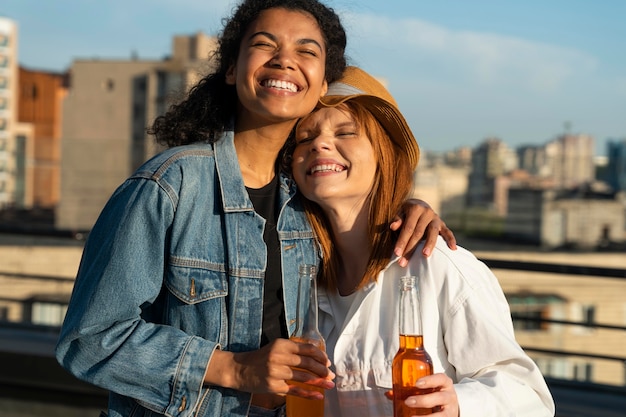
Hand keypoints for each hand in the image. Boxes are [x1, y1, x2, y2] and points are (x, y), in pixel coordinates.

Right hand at [205, 338, 334, 398]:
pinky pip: (295, 390)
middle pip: (308, 363)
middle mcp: (279, 356)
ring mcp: (276, 372)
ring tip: (329, 384)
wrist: (239, 369)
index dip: (320, 356)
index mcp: (282, 344)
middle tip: (331, 375)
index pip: (307, 348)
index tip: (327, 362)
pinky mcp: (274, 386)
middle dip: (323, 370)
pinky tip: (319, 396)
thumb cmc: (260, 358)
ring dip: (320, 381)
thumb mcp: (276, 348)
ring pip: (304, 377)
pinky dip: (309, 394)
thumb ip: (294, 350)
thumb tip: (317, 358)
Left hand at [386, 373, 458, 416]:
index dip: (429, 380)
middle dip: (423, 400)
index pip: (441, 378)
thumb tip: (389, 394)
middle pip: (439, 397)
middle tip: (408, 401)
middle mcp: (449, 396)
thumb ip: (410, 389)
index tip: (417, 383)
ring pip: (441, 414)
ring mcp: (450, 409)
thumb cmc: (436, 394)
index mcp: (444, 383)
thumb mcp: (428, 388)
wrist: (450, 406)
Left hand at [390, 199, 456, 264]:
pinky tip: (453, 249)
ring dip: (429, 245)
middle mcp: (427, 212)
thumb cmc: (405, 212)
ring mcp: (436, 218)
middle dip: (411, 248)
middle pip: (418, 233)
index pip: (408, 228)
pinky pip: (448, 232)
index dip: (402, 241)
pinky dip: (451, 240)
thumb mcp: (399, 212)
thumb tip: (393, 226)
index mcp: (415, 208)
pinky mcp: (443, 224)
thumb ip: (397, 219)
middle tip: (403, 262)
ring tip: (425, 255)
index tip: (397, 253)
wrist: (418, 205)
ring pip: (433, 233)